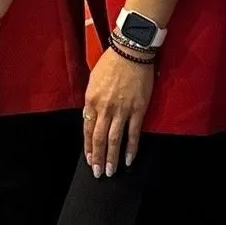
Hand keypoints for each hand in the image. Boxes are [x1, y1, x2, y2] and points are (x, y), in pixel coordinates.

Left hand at [82, 44, 154, 174]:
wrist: (131, 51)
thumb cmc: (111, 63)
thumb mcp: (94, 80)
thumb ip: (92, 100)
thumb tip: (92, 117)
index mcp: (91, 100)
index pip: (87, 129)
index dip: (88, 147)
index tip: (89, 159)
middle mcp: (104, 108)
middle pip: (99, 139)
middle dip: (98, 158)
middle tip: (99, 173)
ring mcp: (122, 110)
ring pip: (114, 140)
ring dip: (112, 158)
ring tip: (111, 171)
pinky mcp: (138, 109)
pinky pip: (133, 133)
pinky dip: (131, 148)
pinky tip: (129, 159)